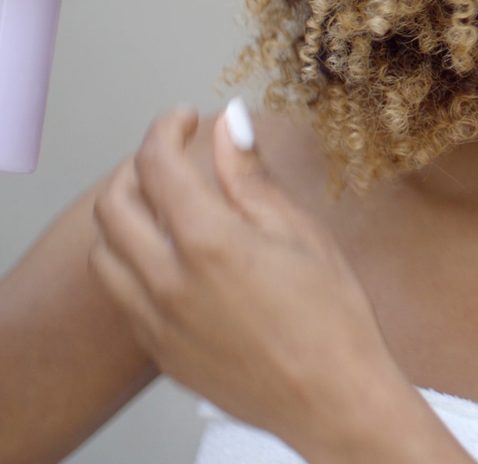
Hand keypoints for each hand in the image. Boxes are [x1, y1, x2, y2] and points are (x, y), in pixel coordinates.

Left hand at [88, 102, 409, 460]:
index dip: (166, 129)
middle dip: (137, 166)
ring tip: (164, 203)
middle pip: (114, 205)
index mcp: (209, 242)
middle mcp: (168, 282)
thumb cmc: (330, 314)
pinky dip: (132, 259)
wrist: (331, 399)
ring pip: (106, 253)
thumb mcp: (298, 230)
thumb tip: (231, 120)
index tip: (186, 118)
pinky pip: (122, 295)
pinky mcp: (160, 353)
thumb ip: (251, 173)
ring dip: (124, 215)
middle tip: (172, 154)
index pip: (158, 165)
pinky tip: (172, 255)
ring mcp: (157, 322)